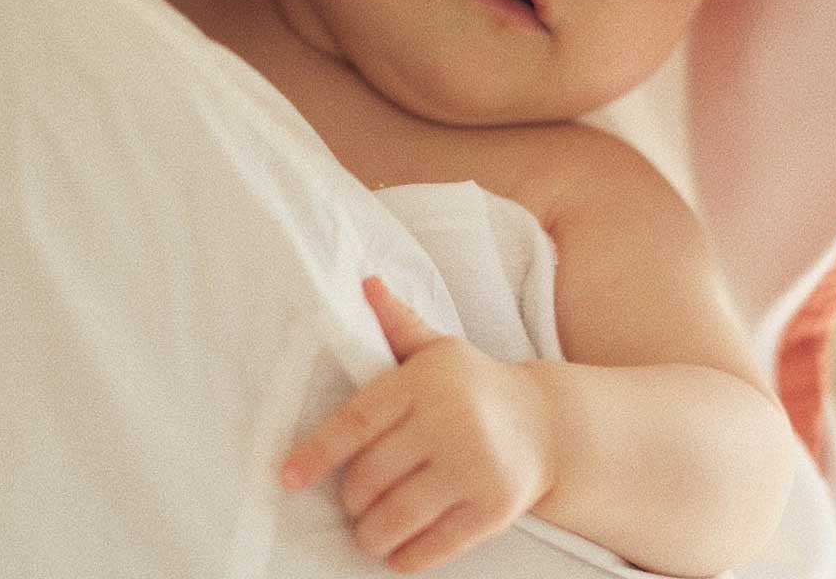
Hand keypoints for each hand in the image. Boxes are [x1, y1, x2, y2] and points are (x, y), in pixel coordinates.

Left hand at [280, 276, 555, 572]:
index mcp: (425, 381)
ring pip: (397, 516)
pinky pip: (435, 546)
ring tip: (370, 529)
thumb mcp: (438, 348)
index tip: (288, 476)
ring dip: (372, 533)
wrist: (547, 423)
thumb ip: (397, 323)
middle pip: (371, 476)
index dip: (318, 452)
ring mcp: (474, 467)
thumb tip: (365, 283)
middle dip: (351, 498)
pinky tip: (398, 552)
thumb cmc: (474, 384)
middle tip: (353, 500)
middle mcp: (449, 421)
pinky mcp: (494, 508)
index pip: (357, 421)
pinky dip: (407, 556)